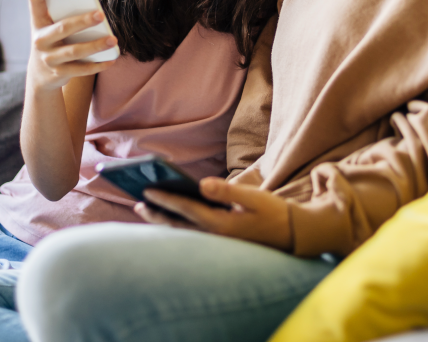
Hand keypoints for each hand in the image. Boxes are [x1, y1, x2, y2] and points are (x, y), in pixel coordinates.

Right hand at [28, 0, 116, 90]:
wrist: (40, 76)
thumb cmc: (52, 42)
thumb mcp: (50, 28)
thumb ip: (62, 14)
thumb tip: (91, 0)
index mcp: (37, 23)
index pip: (34, 1)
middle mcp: (40, 41)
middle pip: (62, 28)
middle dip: (83, 21)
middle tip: (101, 15)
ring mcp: (49, 59)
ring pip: (74, 51)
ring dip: (95, 46)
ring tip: (112, 40)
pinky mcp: (59, 74)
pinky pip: (81, 70)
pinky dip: (98, 65)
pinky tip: (111, 59)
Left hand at [134, 178, 292, 251]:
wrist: (292, 236)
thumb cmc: (273, 213)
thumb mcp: (254, 198)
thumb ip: (227, 191)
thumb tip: (202, 184)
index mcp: (221, 224)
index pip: (186, 209)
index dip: (165, 199)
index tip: (146, 190)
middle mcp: (215, 236)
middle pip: (177, 225)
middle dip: (156, 214)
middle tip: (136, 203)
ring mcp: (216, 242)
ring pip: (182, 232)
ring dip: (163, 221)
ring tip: (145, 210)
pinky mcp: (220, 243)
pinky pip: (190, 235)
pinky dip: (176, 226)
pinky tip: (168, 219)